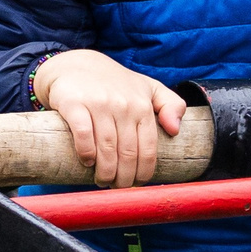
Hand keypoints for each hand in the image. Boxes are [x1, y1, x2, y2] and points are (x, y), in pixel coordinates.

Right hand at [32, 50, 186, 187]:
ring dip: (105, 172)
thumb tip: (176, 130)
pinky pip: (83, 134)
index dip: (144, 173)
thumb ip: (170, 104)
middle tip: (117, 187)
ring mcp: (99, 104)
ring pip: (107, 148)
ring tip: (103, 181)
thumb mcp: (148, 87)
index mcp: (142, 105)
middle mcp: (123, 104)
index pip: (148, 149)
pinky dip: (86, 153)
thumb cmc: (114, 83)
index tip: (136, 184)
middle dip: (124, 178)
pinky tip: (87, 162)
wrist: (75, 64)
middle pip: (128, 153)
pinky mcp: (74, 104)